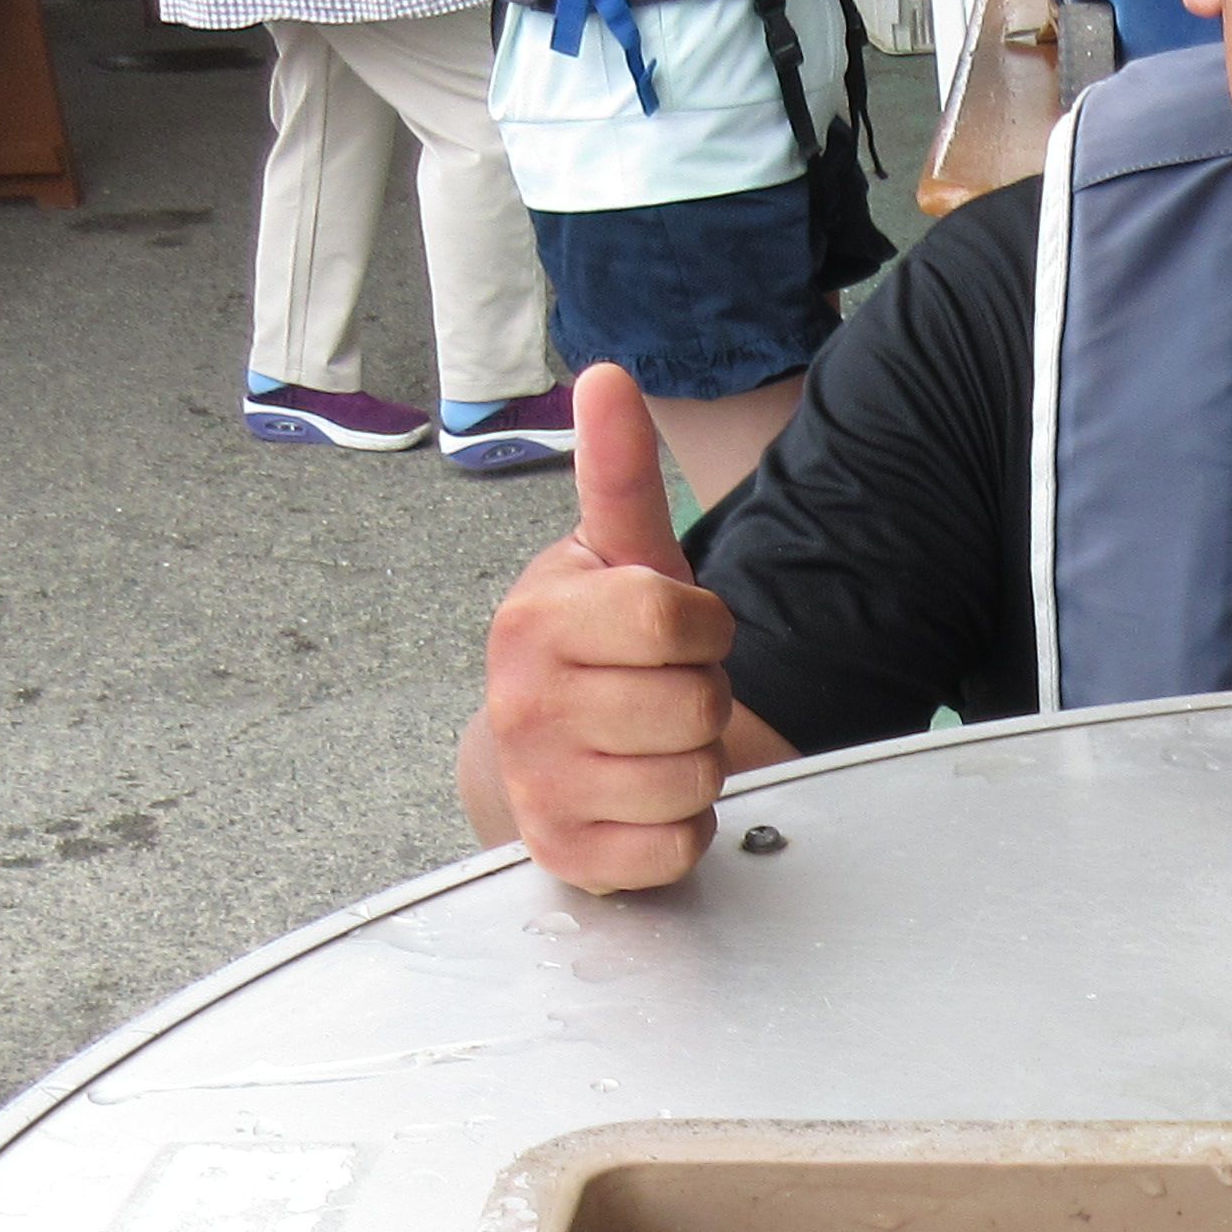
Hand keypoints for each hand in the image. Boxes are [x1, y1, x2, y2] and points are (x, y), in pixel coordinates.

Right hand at [478, 367, 739, 892]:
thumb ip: (620, 475)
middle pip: (696, 707)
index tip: (680, 629)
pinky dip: (683, 826)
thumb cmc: (591, 646)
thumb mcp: (611, 558)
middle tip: (663, 692)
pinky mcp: (566, 855)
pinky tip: (645, 795)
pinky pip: (677, 844)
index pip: (673, 621)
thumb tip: (607, 376)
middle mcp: (525, 705)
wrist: (531, 753)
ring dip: (699, 762)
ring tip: (654, 740)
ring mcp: (541, 786)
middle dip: (703, 699)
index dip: (705, 628)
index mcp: (538, 619)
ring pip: (695, 779)